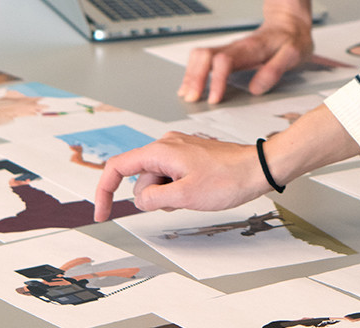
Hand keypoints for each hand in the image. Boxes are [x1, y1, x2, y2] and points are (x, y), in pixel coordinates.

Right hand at [93, 132, 268, 220]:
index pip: (117, 167)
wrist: (257, 168)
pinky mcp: (189, 156)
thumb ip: (153, 199)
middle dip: (151, 197)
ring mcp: (178, 149)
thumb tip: (139, 200)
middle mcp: (166, 145)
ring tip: (194, 194)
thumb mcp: (183, 197)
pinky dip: (177, 190)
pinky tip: (197, 191)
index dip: (105, 192)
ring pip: (156, 180)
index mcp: (160, 150)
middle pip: (139, 178)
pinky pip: (171, 177)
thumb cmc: (227, 179)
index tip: (102, 214)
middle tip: (180, 201)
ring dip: (167, 195)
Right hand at [179, 12, 312, 103]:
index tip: (214, 99)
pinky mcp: (226, 53)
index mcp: (250, 48)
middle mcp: (235, 47)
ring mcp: (229, 49)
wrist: (289, 23)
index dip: (217, 80)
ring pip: (199, 56)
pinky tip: (191, 85)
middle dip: (195, 77)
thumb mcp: (293, 54)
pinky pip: (203, 59)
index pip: (224, 61)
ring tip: (187, 95)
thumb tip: (255, 88)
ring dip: (190, 75)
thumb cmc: (291, 39)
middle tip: (191, 98)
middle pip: (204, 56)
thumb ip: (275, 69)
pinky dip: (193, 72)